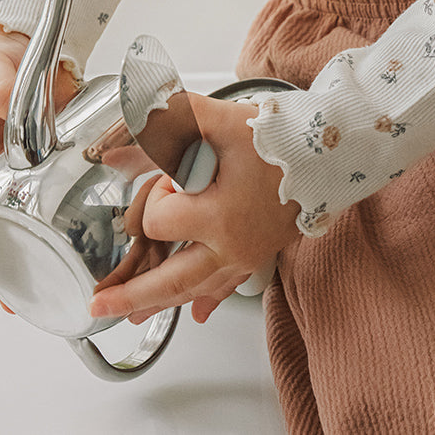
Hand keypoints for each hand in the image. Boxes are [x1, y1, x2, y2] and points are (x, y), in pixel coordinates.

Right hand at [0, 29, 78, 220]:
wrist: (26, 45)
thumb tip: (5, 102)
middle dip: (3, 203)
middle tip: (20, 184)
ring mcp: (20, 160)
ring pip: (27, 193)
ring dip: (41, 184)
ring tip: (51, 157)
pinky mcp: (50, 151)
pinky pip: (61, 170)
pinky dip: (70, 163)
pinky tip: (77, 145)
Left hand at [89, 92, 300, 325]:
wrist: (334, 152)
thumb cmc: (283, 136)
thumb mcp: (221, 119)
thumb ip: (172, 119)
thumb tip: (129, 124)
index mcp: (218, 217)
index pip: (161, 221)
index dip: (157, 195)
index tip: (174, 173)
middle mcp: (231, 247)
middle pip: (169, 281)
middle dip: (131, 296)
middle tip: (100, 306)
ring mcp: (247, 256)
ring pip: (196, 289)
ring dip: (160, 302)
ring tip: (131, 315)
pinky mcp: (261, 255)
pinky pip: (228, 286)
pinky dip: (208, 299)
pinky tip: (198, 313)